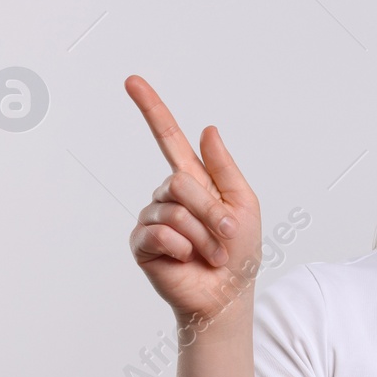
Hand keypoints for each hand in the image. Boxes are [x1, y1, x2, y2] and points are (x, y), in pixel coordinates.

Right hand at [124, 75, 261, 326]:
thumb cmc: (239, 253)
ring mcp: (152, 218)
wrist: (226, 295)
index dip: (151, 109)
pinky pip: (160, 233)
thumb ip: (224, 167)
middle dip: (211, 212)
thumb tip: (207, 129)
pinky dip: (182, 249)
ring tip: (209, 254)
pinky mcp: (142, 243)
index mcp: (193, 181)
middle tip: (225, 238)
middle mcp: (167, 195)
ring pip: (175, 211)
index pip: (167, 138)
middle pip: (181, 182)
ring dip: (202, 237)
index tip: (132, 81)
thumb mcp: (244, 204)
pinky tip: (185, 260)